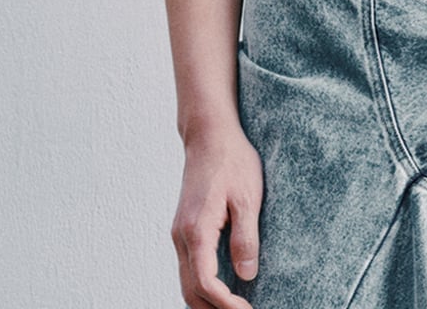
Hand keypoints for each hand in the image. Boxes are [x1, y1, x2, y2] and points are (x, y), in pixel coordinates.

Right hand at [172, 125, 263, 308]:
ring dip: (207, 301)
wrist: (210, 134)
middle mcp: (182, 236)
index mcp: (197, 230)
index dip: (227, 304)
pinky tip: (224, 287)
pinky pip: (189, 267)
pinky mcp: (184, 228)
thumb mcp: (247, 197)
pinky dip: (203, 285)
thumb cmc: (232, 160)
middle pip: (191, 291)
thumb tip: (247, 276)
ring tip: (235, 305)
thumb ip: (246, 238)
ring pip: (187, 282)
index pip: (206, 284)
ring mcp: (180, 233)